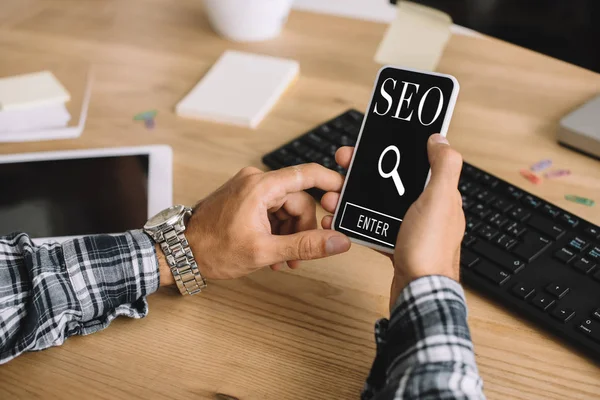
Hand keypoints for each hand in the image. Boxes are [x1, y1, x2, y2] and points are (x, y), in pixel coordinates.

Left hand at [173, 163, 350, 280]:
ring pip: (285, 207)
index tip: (345, 193)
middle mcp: (255, 180)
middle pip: (298, 199)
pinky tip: (272, 252)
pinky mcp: (243, 198)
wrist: (179, 253)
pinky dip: (276, 230)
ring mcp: (248, 188)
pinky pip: (271, 210)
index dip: (331, 182)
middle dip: (302, 229)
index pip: (306, 174)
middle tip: (299, 256)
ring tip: (281, 260)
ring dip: (288, 234)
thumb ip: (305, 245)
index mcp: (260, 186)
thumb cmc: (213, 250)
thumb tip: (336, 242)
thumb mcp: (265, 251)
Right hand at [320, 134, 464, 309]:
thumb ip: (443, 166)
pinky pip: (372, 225)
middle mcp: (426, 209)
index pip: (414, 163)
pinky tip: (341, 218)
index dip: (391, 151)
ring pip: (377, 203)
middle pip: (391, 181)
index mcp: (439, 194)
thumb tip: (440, 140)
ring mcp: (410, 227)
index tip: (370, 145)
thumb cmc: (429, 249)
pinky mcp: (396, 243)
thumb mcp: (439, 200)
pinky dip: (355, 220)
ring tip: (333, 197)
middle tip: (342, 167)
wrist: (418, 292)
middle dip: (363, 174)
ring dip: (352, 197)